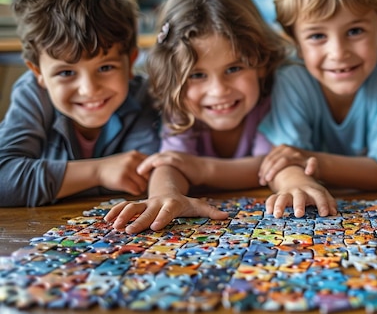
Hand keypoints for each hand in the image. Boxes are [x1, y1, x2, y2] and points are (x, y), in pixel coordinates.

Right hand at [96, 150, 149, 194]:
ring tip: (135, 186)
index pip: (153, 166)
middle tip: (142, 184)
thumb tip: (161, 171)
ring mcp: (127, 170)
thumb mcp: (129, 158)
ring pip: (144, 184)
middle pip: (150, 176)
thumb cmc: (116, 167)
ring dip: (141, 188)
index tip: (148, 178)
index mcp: (136, 154)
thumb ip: (142, 162)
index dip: (152, 173)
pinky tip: (130, 189)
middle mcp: (132, 160)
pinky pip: (137, 190)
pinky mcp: (122, 180)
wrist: (96, 170)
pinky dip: (136, 192)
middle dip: (147, 182)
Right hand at [104, 193, 228, 233]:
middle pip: (147, 212)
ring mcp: (145, 203)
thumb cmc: (184, 202)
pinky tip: (106, 220)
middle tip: (129, 230)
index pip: (167, 211)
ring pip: (132, 207)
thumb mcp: (198, 205)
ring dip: (123, 216)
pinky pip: (123, 206)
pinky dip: (115, 212)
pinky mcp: (136, 204)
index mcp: (172, 203)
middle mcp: (157, 202)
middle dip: (138, 221)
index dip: (162, 218)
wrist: (168, 188)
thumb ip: (210, 210)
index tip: (155, 226)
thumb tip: (227, 216)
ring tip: (114, 227)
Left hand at [137, 151, 205, 184]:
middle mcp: (170, 155)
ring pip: (157, 157)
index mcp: (168, 158)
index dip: (144, 167)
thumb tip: (158, 187)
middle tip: (134, 172)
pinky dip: (159, 161)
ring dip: (147, 163)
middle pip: (151, 157)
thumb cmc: (192, 174)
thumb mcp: (177, 174)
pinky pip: (167, 159)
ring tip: (139, 171)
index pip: (151, 160)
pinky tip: (153, 165)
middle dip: (142, 164)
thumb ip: (167, 176)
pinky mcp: (180, 160)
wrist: (206, 170)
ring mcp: (175, 156)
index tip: (136, 175)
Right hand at [259, 144, 317, 184]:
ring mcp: (283, 147)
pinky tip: (262, 174)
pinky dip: (264, 165)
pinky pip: (269, 156)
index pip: (282, 161)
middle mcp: (289, 149)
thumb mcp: (314, 169)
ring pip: (269, 158)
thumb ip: (312, 169)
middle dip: (266, 171)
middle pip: (274, 159)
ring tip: (261, 181)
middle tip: (262, 183)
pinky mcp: (279, 148)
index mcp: (297, 155)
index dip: (274, 170)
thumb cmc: (311, 169)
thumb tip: (308, 172)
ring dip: (263, 169)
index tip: (268, 180)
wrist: (309, 159)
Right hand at [265, 167, 336, 217]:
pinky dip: (270, 204)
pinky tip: (269, 212)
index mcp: (312, 190)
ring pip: (283, 197)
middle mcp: (299, 191)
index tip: (324, 214)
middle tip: (299, 214)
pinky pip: (272, 198)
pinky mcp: (278, 195)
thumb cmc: (312, 191)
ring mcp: (288, 193)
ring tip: (278, 215)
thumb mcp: (321, 193)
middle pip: (299, 196)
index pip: (319, 196)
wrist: (296, 177)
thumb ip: (329, 202)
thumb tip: (334, 212)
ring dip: (280, 205)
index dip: (322, 204)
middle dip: (299, 204)